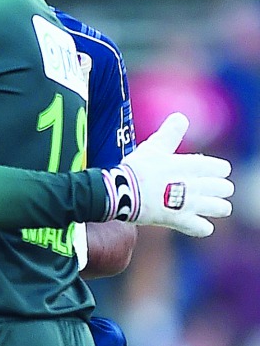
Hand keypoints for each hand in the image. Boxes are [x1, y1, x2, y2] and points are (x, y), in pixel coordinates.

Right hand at [104, 112, 233, 236]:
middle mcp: (196, 185)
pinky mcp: (179, 221)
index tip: (206, 172)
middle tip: (205, 190)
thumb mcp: (154, 146)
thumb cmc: (136, 168)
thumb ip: (170, 132)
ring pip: (221, 208)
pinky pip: (203, 229)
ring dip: (216, 207)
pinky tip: (196, 224)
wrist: (120, 192)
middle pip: (225, 188)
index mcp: (192, 166)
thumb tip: (180, 116)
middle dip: (218, 189)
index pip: (222, 169)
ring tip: (207, 207)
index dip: (216, 170)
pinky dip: (201, 227)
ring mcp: (189, 204)